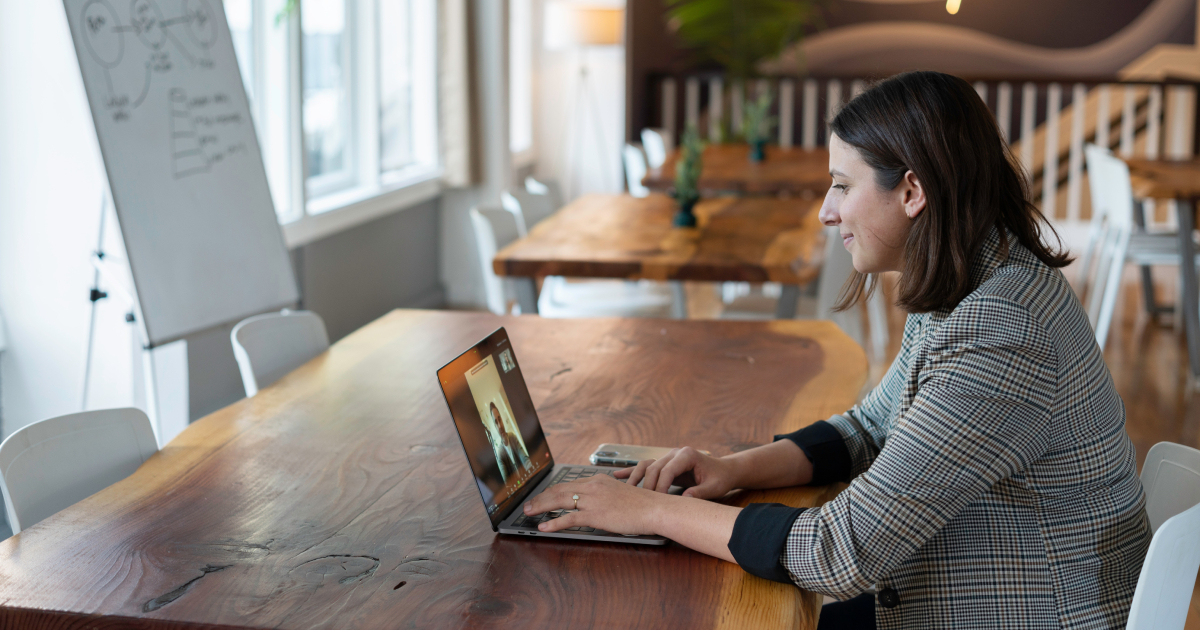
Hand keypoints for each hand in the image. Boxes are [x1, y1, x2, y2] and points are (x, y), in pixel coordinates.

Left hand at [523, 475, 666, 535]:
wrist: (654, 508)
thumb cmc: (642, 504)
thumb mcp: (619, 493)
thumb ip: (604, 496)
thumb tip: (593, 504)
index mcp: (598, 480)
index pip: (568, 484)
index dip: (552, 490)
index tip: (542, 496)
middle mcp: (592, 486)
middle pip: (559, 490)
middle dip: (541, 497)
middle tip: (528, 504)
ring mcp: (593, 500)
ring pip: (559, 501)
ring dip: (541, 507)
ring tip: (529, 512)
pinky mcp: (595, 514)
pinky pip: (569, 518)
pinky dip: (554, 522)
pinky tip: (544, 526)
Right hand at [614, 446, 737, 499]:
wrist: (724, 470)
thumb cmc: (720, 478)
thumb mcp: (714, 487)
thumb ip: (700, 493)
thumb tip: (685, 500)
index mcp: (687, 455)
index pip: (667, 470)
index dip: (661, 486)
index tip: (657, 501)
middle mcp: (675, 453)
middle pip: (654, 468)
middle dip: (647, 485)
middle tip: (643, 503)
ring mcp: (668, 457)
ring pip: (646, 466)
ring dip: (635, 478)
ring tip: (624, 490)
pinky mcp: (665, 463)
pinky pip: (646, 466)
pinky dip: (632, 471)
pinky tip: (618, 475)